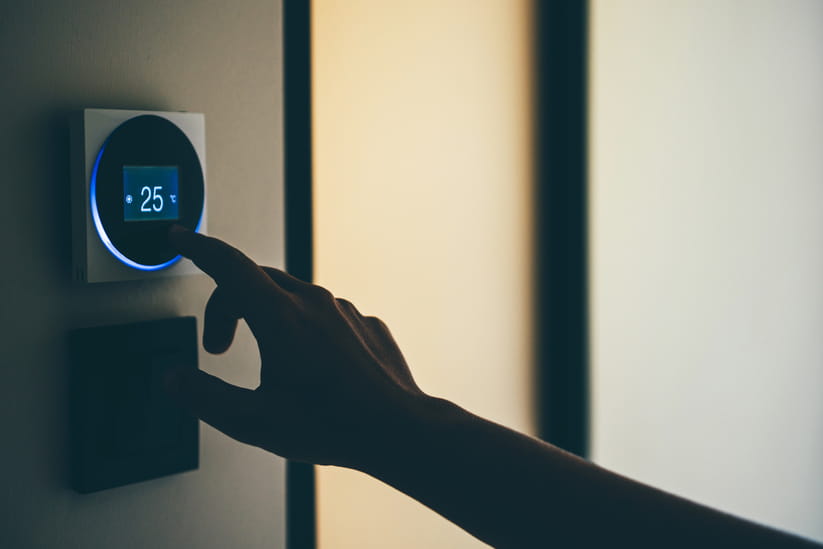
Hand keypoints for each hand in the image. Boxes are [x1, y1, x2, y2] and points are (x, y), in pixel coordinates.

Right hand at [166, 226, 425, 468]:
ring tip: (268, 364)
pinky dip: (304, 330)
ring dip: (266, 317)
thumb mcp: (252, 422)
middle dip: (226, 306)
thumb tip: (175, 378)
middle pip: (254, 280)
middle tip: (218, 348)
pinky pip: (325, 314)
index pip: (228, 265)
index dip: (197, 247)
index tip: (179, 236)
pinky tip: (311, 369)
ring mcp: (344, 310)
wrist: (399, 430)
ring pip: (291, 296)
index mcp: (281, 317)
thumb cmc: (333, 426)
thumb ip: (204, 396)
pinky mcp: (364, 323)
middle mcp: (314, 303)